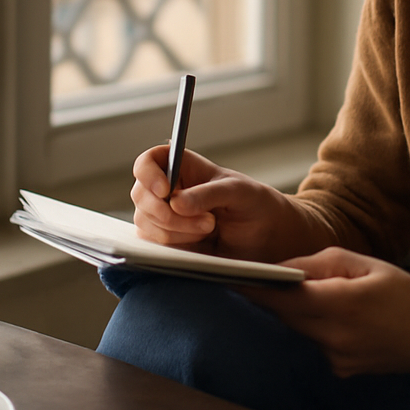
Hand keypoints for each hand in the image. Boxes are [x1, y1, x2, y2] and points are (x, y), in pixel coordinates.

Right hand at [130, 146, 323, 261]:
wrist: (268, 240)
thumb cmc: (256, 205)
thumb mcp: (239, 192)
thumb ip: (209, 194)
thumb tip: (175, 202)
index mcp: (183, 168)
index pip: (148, 162)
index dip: (148, 174)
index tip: (165, 190)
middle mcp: (168, 191)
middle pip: (141, 195)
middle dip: (168, 213)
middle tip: (208, 223)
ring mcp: (164, 218)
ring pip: (145, 223)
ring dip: (176, 232)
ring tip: (210, 231)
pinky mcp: (167, 243)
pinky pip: (152, 245)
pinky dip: (174, 247)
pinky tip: (200, 246)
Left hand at [245, 247, 409, 376]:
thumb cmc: (403, 293)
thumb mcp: (365, 263)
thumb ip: (320, 263)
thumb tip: (283, 269)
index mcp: (341, 304)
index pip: (285, 298)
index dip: (255, 289)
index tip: (229, 278)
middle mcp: (335, 336)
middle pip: (287, 316)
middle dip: (272, 298)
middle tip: (252, 278)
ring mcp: (337, 358)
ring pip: (299, 330)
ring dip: (296, 313)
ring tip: (303, 294)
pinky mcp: (341, 370)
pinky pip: (315, 344)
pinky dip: (316, 329)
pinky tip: (336, 320)